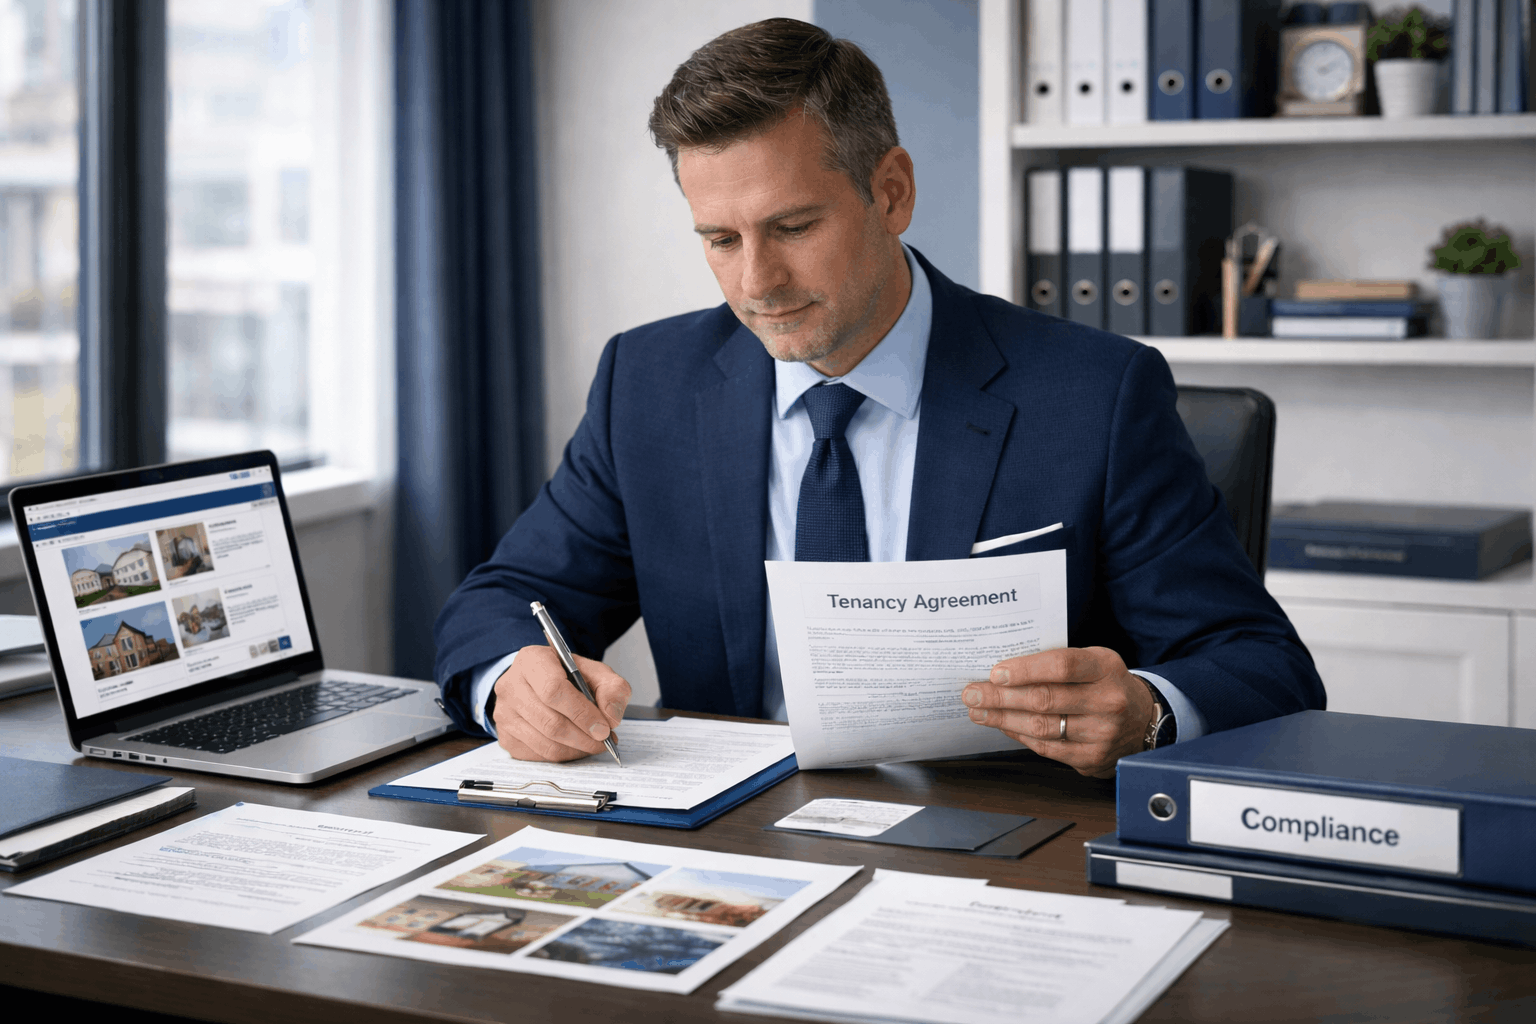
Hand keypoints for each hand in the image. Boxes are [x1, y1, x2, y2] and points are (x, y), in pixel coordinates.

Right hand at [490, 645, 630, 761]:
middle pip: (550, 721)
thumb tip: (611, 717)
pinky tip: (575, 746)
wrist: (539, 683)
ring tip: (593, 743)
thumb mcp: (595, 672)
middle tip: (604, 740)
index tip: (604, 727)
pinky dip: (563, 756)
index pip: (553, 689)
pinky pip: (537, 755)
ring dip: (576, 749)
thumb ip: (612, 689)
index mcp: (532, 660)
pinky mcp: (504, 736)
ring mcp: (504, 713)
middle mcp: (511, 686)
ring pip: (544, 743)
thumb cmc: (566, 676)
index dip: (582, 713)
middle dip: (583, 737)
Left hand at [960, 647, 1153, 777]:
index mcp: (1106, 668)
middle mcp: (1108, 701)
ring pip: (1041, 727)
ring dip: (1003, 719)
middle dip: (1001, 697)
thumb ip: (1056, 662)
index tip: (995, 673)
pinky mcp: (1093, 758)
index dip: (1026, 670)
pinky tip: (1002, 725)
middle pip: (1045, 700)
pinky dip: (1020, 735)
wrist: (1145, 719)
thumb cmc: (1107, 684)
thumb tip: (1004, 671)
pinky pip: (1047, 748)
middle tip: (972, 693)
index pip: (1062, 666)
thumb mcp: (1093, 660)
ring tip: (978, 711)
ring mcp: (1102, 733)